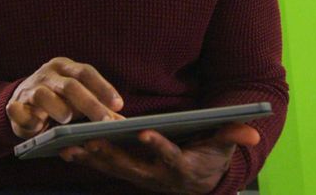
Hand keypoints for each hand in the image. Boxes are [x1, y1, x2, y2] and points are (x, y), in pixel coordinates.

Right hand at [6, 57, 124, 138]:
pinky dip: (26, 118)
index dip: (103, 87)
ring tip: (67, 120)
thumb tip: (124, 122)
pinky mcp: (13, 104)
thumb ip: (98, 108)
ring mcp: (29, 88)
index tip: (119, 105)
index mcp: (65, 67)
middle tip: (105, 122)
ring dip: (56, 107)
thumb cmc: (59, 100)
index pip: (86, 73)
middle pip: (70, 85)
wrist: (22, 102)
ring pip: (43, 94)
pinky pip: (17, 109)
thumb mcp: (78, 100)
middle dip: (89, 104)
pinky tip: (36, 127)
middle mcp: (47, 74)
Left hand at [58, 123, 259, 193]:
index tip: (145, 133)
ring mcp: (139, 176)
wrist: (199, 184)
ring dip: (90, 158)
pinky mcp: (127, 172)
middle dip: (109, 154)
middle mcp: (156, 176)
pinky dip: (86, 158)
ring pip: (112, 168)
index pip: (169, 157)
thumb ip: (232, 136)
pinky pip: (104, 166)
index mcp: (180, 168)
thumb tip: (252, 130)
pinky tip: (64, 149)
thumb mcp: (223, 147)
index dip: (158, 146)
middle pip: (131, 166)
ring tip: (67, 146)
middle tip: (90, 140)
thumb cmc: (210, 158)